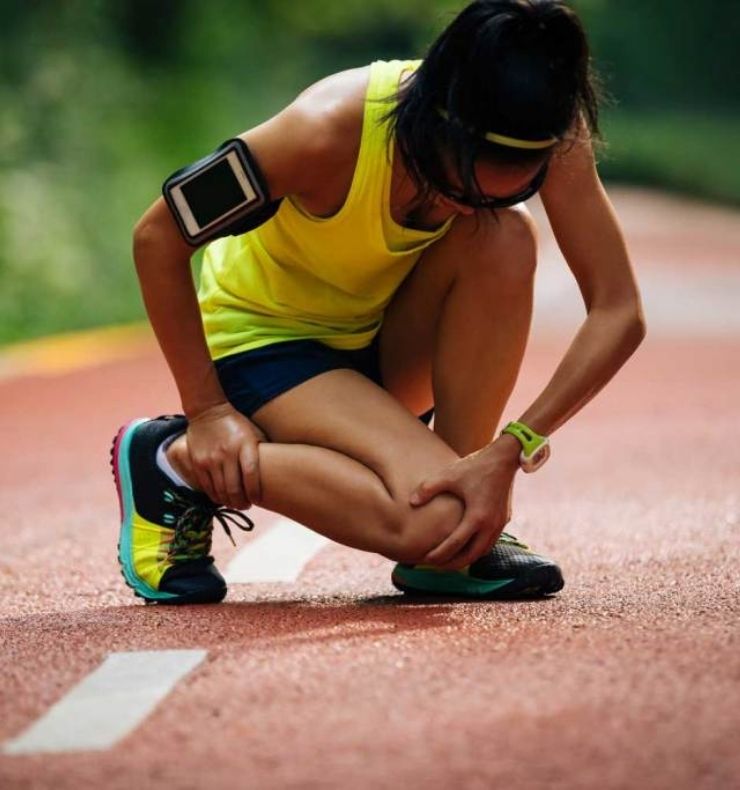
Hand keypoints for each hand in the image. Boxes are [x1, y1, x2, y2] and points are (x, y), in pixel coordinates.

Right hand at [185, 402, 266, 508]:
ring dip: (228, 502)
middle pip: (234, 488)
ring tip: (235, 504)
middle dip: (241, 502)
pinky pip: (207, 486)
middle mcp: (227, 454)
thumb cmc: (237, 423)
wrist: (208, 411)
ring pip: (220, 490)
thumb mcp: (255, 432)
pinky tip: (221, 498)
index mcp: (245, 446)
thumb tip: (278, 469)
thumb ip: (263, 450)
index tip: (257, 499)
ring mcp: (211, 459)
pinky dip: (215, 496)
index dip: (255, 492)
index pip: (251, 476)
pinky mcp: (198, 462)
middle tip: (245, 506)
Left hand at [409, 435, 520, 569]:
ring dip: (467, 558)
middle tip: (436, 566)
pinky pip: (490, 542)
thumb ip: (428, 488)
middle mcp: (491, 525)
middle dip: (453, 564)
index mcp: (477, 517)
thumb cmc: (475, 466)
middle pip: (471, 556)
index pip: (455, 545)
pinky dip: (478, 549)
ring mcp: (500, 523)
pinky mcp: (504, 519)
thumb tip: (411, 502)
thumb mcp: (448, 474)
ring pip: (483, 551)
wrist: (504, 458)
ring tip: (450, 560)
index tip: (425, 560)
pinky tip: (467, 546)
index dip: (439, 555)